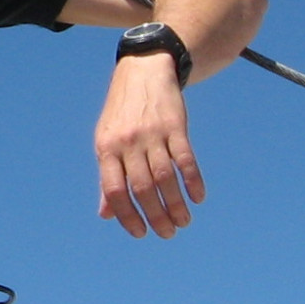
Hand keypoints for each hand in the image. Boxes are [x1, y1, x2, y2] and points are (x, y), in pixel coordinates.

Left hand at [94, 52, 205, 238]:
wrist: (143, 69)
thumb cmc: (122, 113)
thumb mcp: (107, 140)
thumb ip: (109, 177)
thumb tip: (106, 214)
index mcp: (106, 149)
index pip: (115, 190)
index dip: (127, 215)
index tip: (140, 233)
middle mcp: (128, 143)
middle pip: (143, 188)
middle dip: (156, 216)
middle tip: (168, 234)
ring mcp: (152, 134)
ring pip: (165, 178)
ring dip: (176, 205)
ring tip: (184, 222)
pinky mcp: (175, 126)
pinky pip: (185, 159)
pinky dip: (193, 181)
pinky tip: (198, 198)